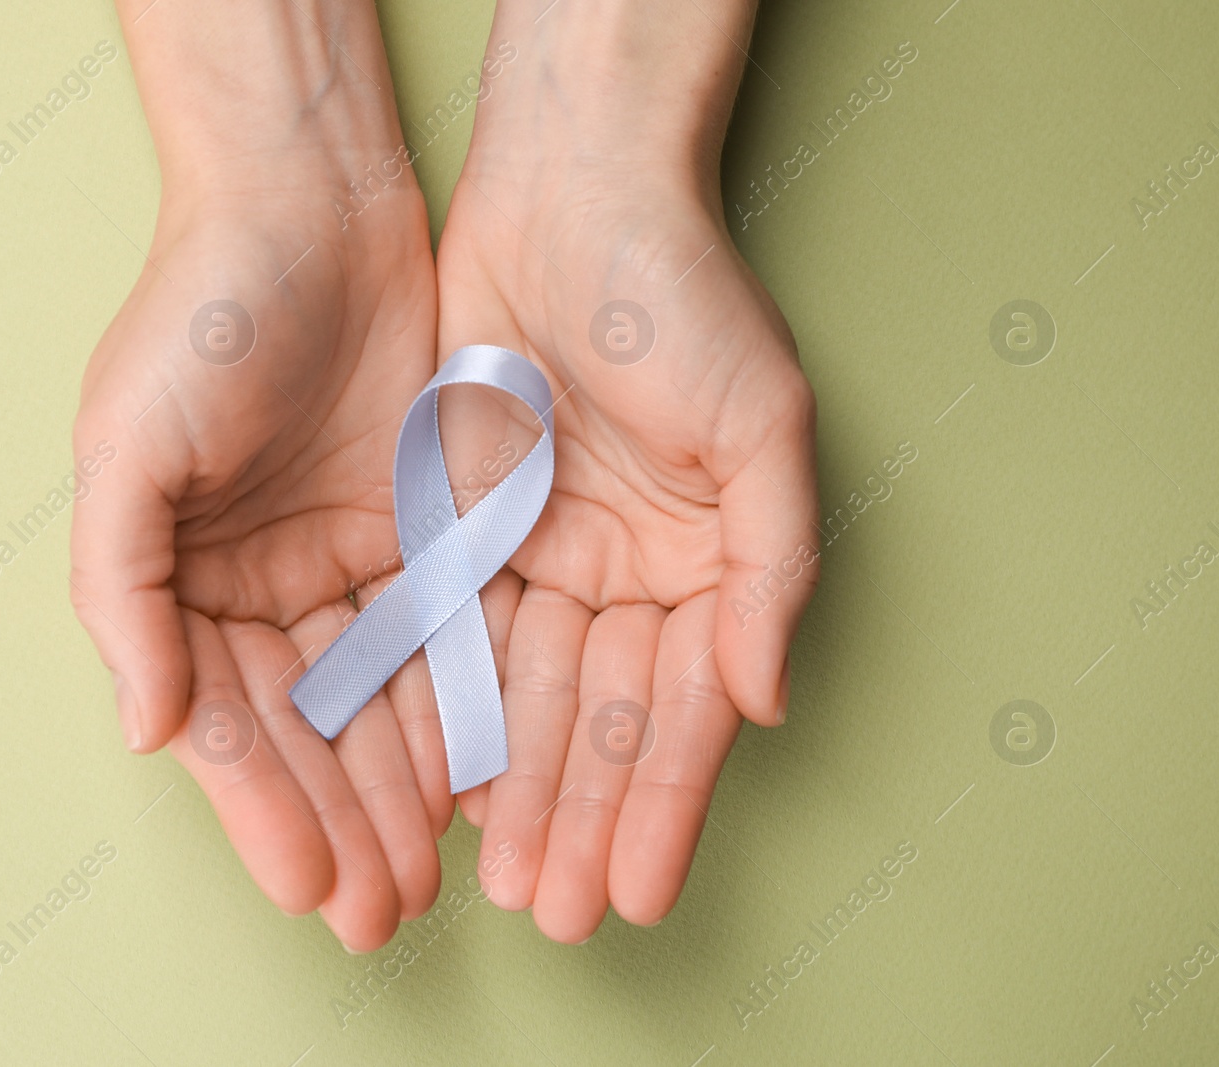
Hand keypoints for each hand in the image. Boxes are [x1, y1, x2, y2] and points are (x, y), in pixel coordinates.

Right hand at [70, 0, 451, 950]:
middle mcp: (258, 586)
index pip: (224, 720)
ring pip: (378, 700)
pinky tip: (476, 774)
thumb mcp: (128, 447)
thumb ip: (121, 593)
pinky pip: (439, 636)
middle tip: (383, 911)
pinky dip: (453, 704)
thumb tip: (142, 729)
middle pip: (305, 729)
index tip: (309, 886)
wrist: (310, 206)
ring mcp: (341, 562)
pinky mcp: (419, 530)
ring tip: (434, 873)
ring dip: (401, 787)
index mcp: (177, 583)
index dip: (263, 808)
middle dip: (342, 822)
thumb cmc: (201, 315)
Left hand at [434, 0, 817, 942]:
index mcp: (705, 564)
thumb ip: (770, 569)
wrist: (569, 196)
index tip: (639, 888)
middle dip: (581, 815)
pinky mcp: (465, 528)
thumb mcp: (761, 423)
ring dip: (516, 787)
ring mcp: (543, 556)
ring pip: (526, 695)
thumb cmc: (682, 296)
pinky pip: (455, 634)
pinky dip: (452, 708)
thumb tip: (763, 702)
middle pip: (602, 718)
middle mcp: (626, 574)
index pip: (684, 707)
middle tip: (555, 911)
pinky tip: (447, 781)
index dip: (665, 800)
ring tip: (501, 876)